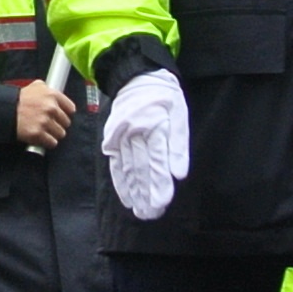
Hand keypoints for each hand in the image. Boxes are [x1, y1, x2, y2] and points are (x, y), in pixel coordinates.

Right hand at [13, 85, 75, 148]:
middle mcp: (50, 108)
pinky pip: (52, 142)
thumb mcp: (36, 86)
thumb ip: (48, 89)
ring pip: (61, 134)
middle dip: (58, 124)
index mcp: (52, 95)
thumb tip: (57, 91)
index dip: (65, 113)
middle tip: (49, 124)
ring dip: (54, 134)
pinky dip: (48, 142)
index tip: (60, 116)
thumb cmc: (20, 99)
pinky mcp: (38, 134)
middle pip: (66, 123)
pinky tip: (42, 138)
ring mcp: (44, 122)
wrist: (5, 110)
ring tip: (45, 131)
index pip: (71, 109)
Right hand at [100, 67, 189, 219]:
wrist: (136, 77)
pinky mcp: (112, 138)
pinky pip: (116, 163)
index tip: (162, 202)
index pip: (157, 161)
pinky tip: (126, 196)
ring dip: (133, 191)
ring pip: (128, 168)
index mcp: (154, 126)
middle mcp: (135, 133)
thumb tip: (179, 175)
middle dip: (146, 193)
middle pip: (141, 169)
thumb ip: (179, 146)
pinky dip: (120, 180)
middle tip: (151, 214)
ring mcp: (121, 136)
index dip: (159, 183)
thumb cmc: (164, 98)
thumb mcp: (179, 115)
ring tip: (139, 210)